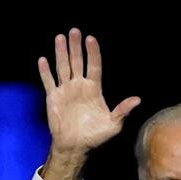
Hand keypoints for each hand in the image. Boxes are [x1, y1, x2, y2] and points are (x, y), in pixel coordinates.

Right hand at [36, 28, 139, 179]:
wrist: (74, 147)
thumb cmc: (95, 137)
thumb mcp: (113, 125)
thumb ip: (122, 111)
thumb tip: (137, 100)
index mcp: (94, 89)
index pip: (94, 65)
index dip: (92, 52)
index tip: (91, 39)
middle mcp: (79, 86)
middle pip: (77, 61)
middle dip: (76, 46)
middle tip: (74, 31)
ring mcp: (66, 90)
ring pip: (62, 67)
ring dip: (61, 52)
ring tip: (60, 37)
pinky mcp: (53, 98)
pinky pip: (49, 81)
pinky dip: (45, 71)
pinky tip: (43, 60)